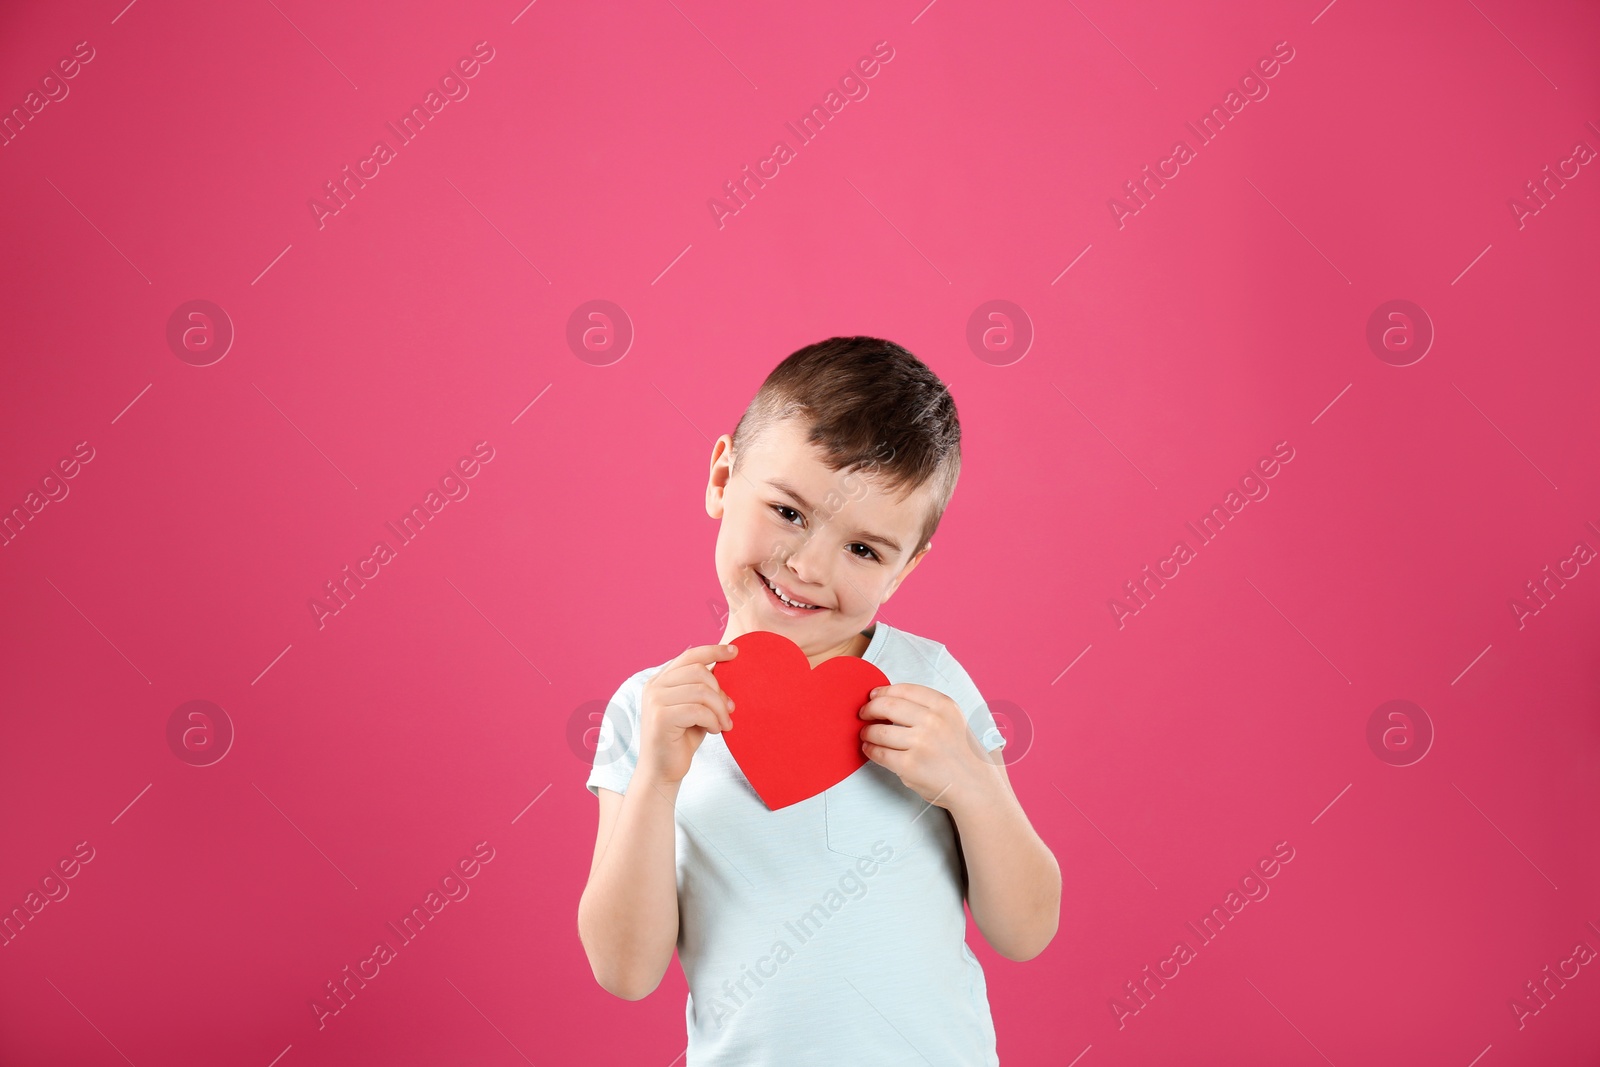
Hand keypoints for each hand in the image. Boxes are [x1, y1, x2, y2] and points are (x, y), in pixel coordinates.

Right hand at [636, 643, 738, 785]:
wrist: (663, 771)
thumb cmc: (682, 738)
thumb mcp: (696, 707)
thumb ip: (703, 688)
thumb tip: (726, 666)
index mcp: (661, 679)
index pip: (690, 655)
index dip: (713, 650)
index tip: (735, 652)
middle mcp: (654, 686)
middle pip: (699, 671)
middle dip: (720, 691)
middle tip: (730, 710)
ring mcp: (655, 700)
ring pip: (701, 691)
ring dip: (719, 709)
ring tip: (723, 723)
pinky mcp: (660, 717)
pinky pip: (698, 710)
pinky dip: (713, 720)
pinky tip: (714, 730)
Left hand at [857, 683, 996, 810]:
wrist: (975, 786)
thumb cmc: (960, 754)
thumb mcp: (952, 720)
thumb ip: (926, 708)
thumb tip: (887, 700)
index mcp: (944, 706)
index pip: (903, 689)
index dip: (882, 691)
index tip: (873, 696)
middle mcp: (933, 721)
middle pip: (887, 706)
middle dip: (869, 709)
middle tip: (863, 714)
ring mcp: (921, 743)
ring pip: (879, 731)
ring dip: (867, 732)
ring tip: (866, 734)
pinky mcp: (910, 766)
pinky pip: (880, 753)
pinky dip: (870, 750)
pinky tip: (870, 749)